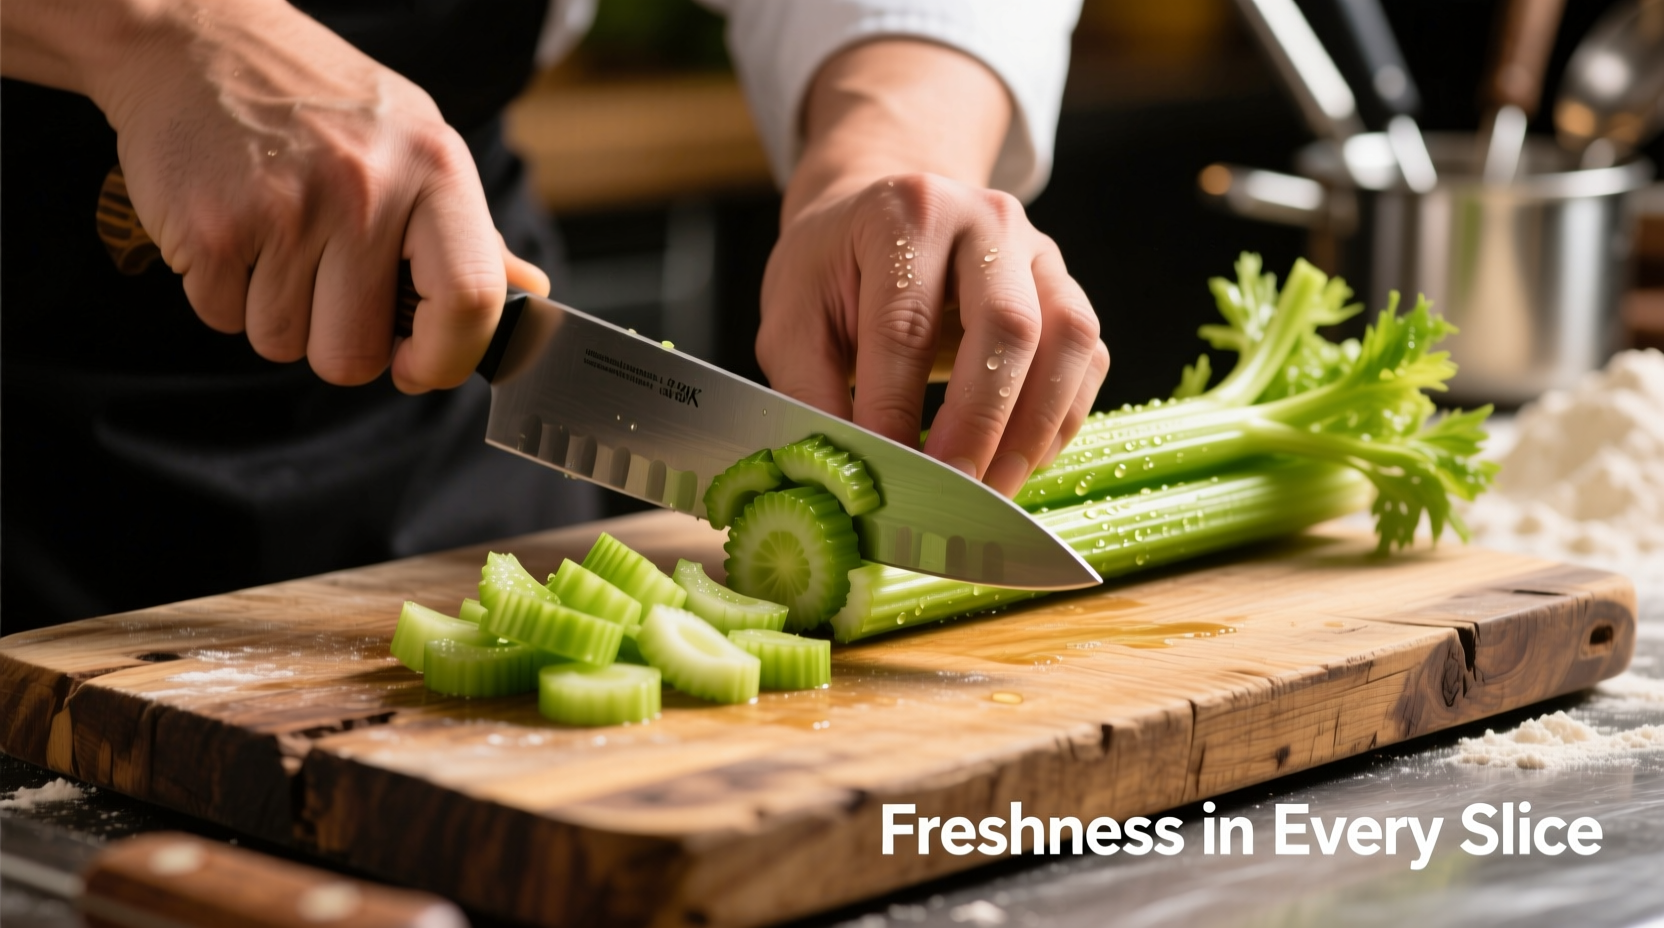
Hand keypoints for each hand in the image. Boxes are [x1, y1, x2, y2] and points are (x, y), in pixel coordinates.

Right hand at [13, 0, 547, 390]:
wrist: (197, 41)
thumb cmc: (320, 102)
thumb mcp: (416, 145)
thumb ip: (471, 235)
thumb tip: (529, 297)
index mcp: (434, 170)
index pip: (470, 301)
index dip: (445, 358)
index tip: (418, 365)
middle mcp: (366, 190)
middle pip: (356, 354)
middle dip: (337, 342)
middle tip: (327, 283)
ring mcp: (286, 210)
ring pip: (284, 344)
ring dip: (277, 314)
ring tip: (279, 241)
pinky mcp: (213, 227)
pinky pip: (225, 320)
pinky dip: (225, 293)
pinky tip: (237, 231)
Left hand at [758, 174, 1108, 497]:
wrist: (878, 218)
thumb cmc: (835, 271)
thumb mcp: (792, 317)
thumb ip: (809, 390)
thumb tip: (836, 473)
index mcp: (907, 214)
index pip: (907, 324)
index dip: (896, 407)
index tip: (886, 471)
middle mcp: (986, 220)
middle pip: (1008, 324)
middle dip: (981, 421)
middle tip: (951, 489)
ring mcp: (1038, 253)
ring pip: (1068, 339)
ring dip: (1033, 428)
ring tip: (992, 488)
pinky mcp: (1067, 291)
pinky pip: (1087, 360)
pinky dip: (1060, 421)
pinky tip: (1018, 461)